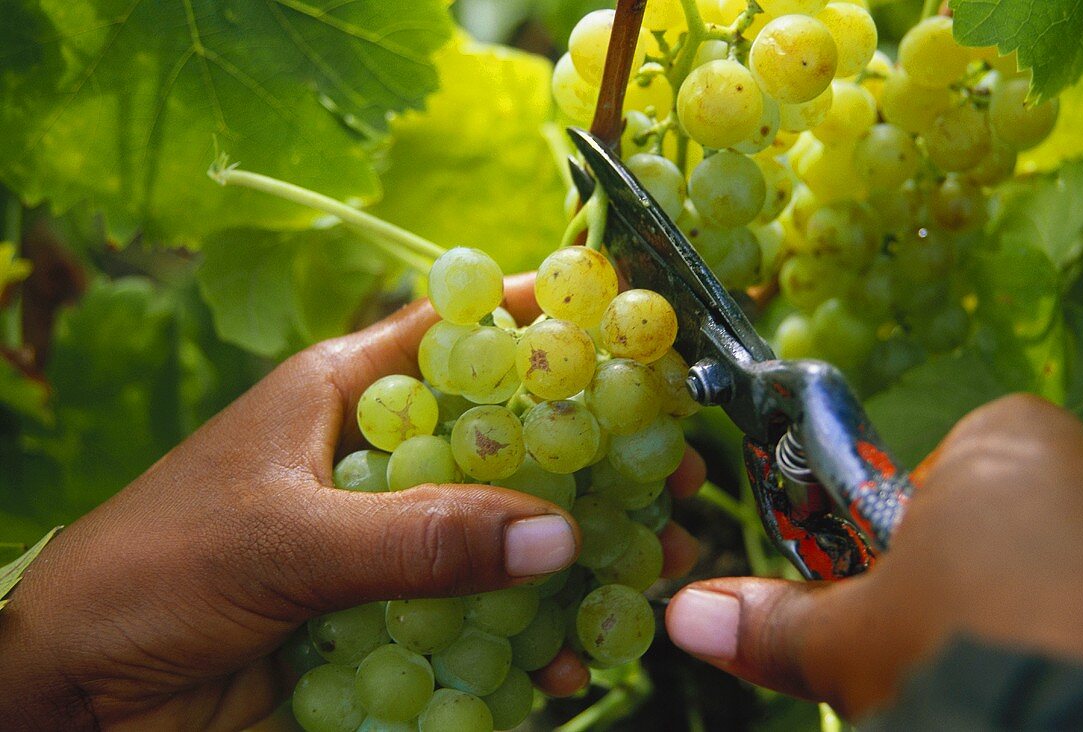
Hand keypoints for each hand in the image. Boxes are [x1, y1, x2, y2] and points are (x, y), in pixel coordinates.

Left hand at [0, 273, 702, 730]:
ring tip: (658, 567)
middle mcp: (377, 470)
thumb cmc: (148, 573)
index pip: (452, 336)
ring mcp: (389, 552)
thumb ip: (413, 539)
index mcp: (342, 400)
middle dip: (590, 457)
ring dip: (579, 559)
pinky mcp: (390, 628)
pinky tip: (573, 657)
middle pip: (502, 449)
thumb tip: (556, 538)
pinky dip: (527, 645)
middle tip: (673, 469)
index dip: (533, 320)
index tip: (623, 324)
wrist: (76, 699)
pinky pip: (478, 630)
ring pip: (503, 543)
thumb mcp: (278, 539)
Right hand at [665, 394, 1082, 717]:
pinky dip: (1072, 630)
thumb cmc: (958, 650)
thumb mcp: (850, 638)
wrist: (1074, 728)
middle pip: (999, 518)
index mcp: (1006, 441)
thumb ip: (776, 618)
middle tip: (940, 643)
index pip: (936, 469)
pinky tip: (1050, 676)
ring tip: (996, 667)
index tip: (896, 593)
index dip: (903, 536)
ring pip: (1056, 564)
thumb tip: (688, 614)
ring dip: (1023, 608)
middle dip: (964, 578)